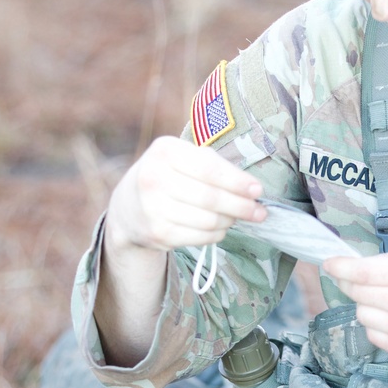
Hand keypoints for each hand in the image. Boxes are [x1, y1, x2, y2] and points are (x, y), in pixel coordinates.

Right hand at [104, 136, 266, 256]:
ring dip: (229, 220)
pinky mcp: (157, 233)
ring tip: (236, 217)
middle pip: (211, 198)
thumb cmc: (168, 174)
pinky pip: (200, 237)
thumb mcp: (184, 157)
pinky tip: (220, 227)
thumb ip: (216, 165)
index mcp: (165, 151)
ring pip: (208, 220)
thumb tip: (252, 189)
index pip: (209, 169)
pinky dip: (217, 234)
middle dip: (241, 206)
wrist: (128, 205)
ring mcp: (153, 208)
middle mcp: (154, 178)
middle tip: (259, 212)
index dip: (237, 182)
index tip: (258, 191)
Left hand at [322, 244, 387, 362]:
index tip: (329, 263)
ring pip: (361, 314)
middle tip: (353, 278)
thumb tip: (358, 264)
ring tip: (384, 299)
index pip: (363, 271)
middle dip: (349, 282)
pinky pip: (372, 334)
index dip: (340, 267)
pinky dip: (376, 323)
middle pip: (357, 292)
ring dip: (365, 304)